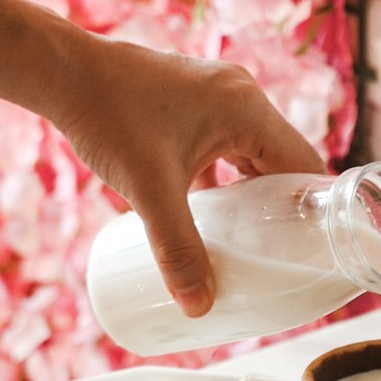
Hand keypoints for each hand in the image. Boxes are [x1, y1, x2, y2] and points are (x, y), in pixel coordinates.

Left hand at [53, 34, 325, 317]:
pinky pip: (225, 142)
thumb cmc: (110, 119)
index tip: (315, 250)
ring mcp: (217, 94)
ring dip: (253, 190)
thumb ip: (176, 249)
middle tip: (283, 253)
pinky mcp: (191, 100)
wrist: (65, 72)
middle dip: (283, 206)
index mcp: (249, 111)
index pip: (305, 165)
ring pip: (252, 151)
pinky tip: (210, 207)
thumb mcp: (149, 191)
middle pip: (282, 159)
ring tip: (252, 237)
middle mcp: (242, 96)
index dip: (314, 209)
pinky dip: (226, 174)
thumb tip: (198, 307)